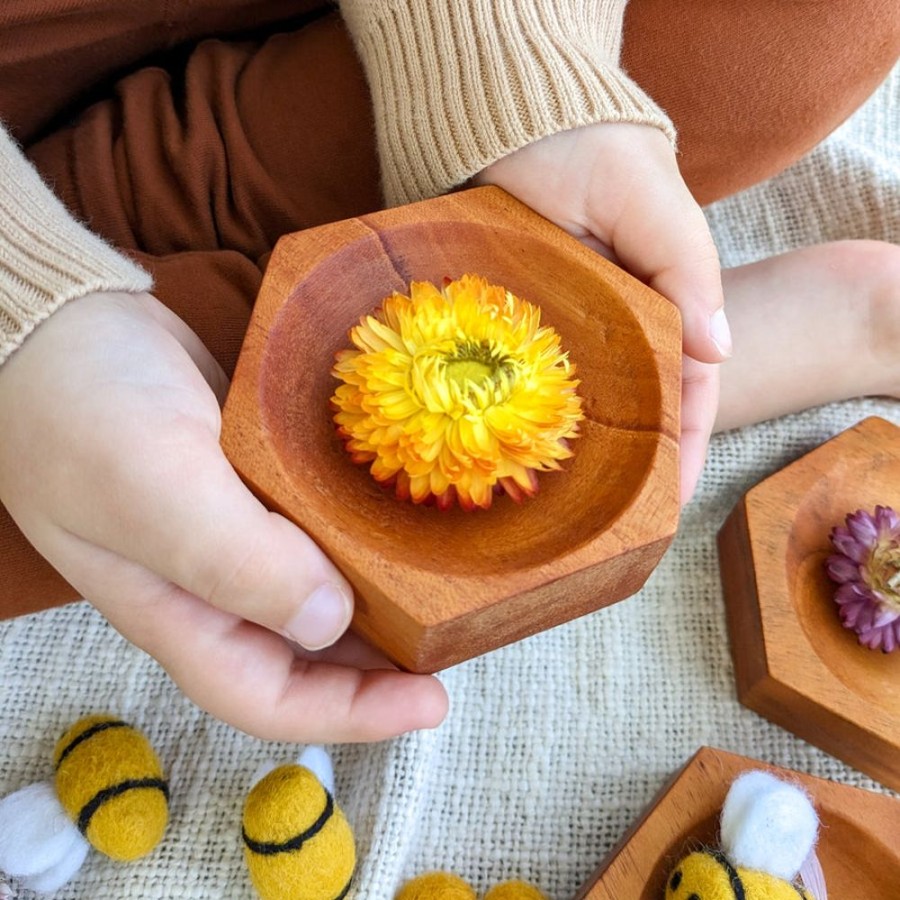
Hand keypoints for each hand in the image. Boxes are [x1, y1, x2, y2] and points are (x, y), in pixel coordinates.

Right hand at [0, 291, 447, 740]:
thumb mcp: (156, 488)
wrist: (59, 324)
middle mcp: (211, 585)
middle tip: (455, 639)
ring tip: (443, 588)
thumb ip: (237, 562)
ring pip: (316, 591)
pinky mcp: (252, 483)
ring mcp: (233, 532)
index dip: (351, 713)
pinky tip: (399, 518)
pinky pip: (316, 528)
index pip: (269, 697)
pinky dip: (359, 533)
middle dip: (380, 663)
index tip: (432, 700)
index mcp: (180, 611)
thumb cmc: (86, 410)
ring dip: (378, 600)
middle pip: (305, 654)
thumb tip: (330, 622)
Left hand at [474, 123, 728, 502]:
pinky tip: (510, 457)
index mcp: (665, 309)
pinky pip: (520, 380)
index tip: (672, 506)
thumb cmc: (601, 158)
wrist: (524, 124)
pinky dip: (523, 419)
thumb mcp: (659, 210)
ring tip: (568, 515)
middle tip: (618, 532)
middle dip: (632, 470)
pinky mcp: (514, 324)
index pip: (688, 393)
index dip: (683, 449)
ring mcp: (563, 332)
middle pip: (635, 412)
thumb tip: (719, 351)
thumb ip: (690, 275)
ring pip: (580, 405)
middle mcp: (617, 330)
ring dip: (581, 456)